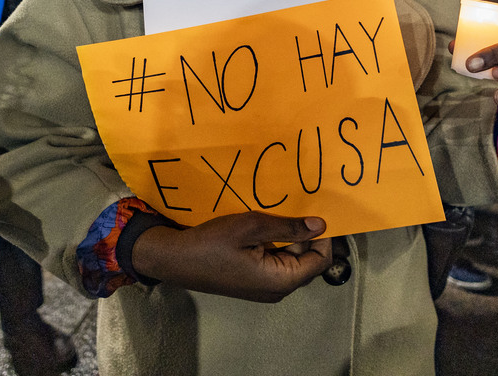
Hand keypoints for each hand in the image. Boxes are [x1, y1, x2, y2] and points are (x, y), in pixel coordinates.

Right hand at [131, 212, 330, 302]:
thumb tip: (320, 226)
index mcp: (280, 282)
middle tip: (297, 207)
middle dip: (305, 236)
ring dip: (288, 238)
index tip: (316, 211)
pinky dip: (275, 244)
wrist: (174, 259)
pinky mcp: (253, 282)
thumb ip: (288, 227)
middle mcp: (277, 291)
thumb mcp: (251, 227)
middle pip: (306, 261)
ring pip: (290, 260)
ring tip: (279, 212)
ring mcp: (264, 288)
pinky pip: (274, 262)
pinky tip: (264, 226)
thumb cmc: (212, 243)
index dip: (323, 237)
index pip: (320, 260)